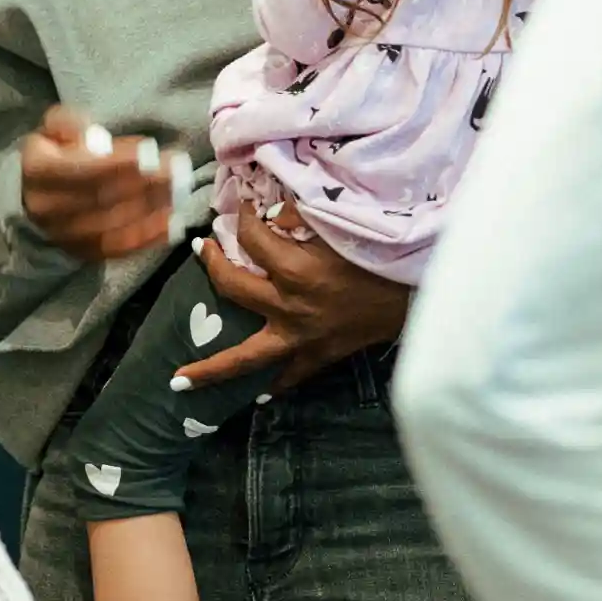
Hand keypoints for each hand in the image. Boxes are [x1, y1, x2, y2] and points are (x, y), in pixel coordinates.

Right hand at [18, 107, 173, 260]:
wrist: (35, 198)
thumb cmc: (54, 155)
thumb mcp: (53, 129)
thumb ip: (68, 122)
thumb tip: (90, 132)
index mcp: (38, 172)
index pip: (84, 169)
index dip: (119, 163)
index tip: (152, 152)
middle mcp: (47, 208)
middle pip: (102, 198)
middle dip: (144, 185)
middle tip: (178, 172)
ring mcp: (64, 235)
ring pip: (112, 226)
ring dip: (151, 211)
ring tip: (179, 194)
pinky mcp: (81, 252)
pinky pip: (117, 249)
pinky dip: (146, 237)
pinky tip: (171, 223)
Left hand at [180, 203, 411, 392]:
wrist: (423, 293)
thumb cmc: (385, 253)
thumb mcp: (342, 225)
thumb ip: (301, 217)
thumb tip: (272, 210)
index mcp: (295, 271)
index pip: (251, 238)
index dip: (241, 217)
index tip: (241, 205)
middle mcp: (290, 308)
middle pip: (232, 287)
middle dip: (211, 266)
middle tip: (200, 251)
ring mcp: (302, 338)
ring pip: (245, 357)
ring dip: (211, 368)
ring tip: (178, 380)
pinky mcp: (321, 356)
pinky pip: (290, 377)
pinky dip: (272, 386)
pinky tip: (254, 395)